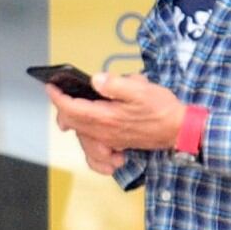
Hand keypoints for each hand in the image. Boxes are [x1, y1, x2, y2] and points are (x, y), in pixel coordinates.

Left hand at [52, 63, 188, 155]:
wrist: (179, 130)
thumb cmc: (161, 109)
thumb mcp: (139, 89)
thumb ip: (115, 84)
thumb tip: (95, 80)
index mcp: (106, 117)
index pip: (72, 108)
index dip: (58, 97)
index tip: (51, 86)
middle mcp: (104, 132)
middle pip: (72, 122)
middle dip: (62, 107)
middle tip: (59, 92)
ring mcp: (110, 140)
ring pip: (81, 133)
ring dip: (71, 121)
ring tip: (68, 108)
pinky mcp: (118, 143)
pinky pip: (94, 149)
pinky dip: (86, 142)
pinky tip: (87, 133)